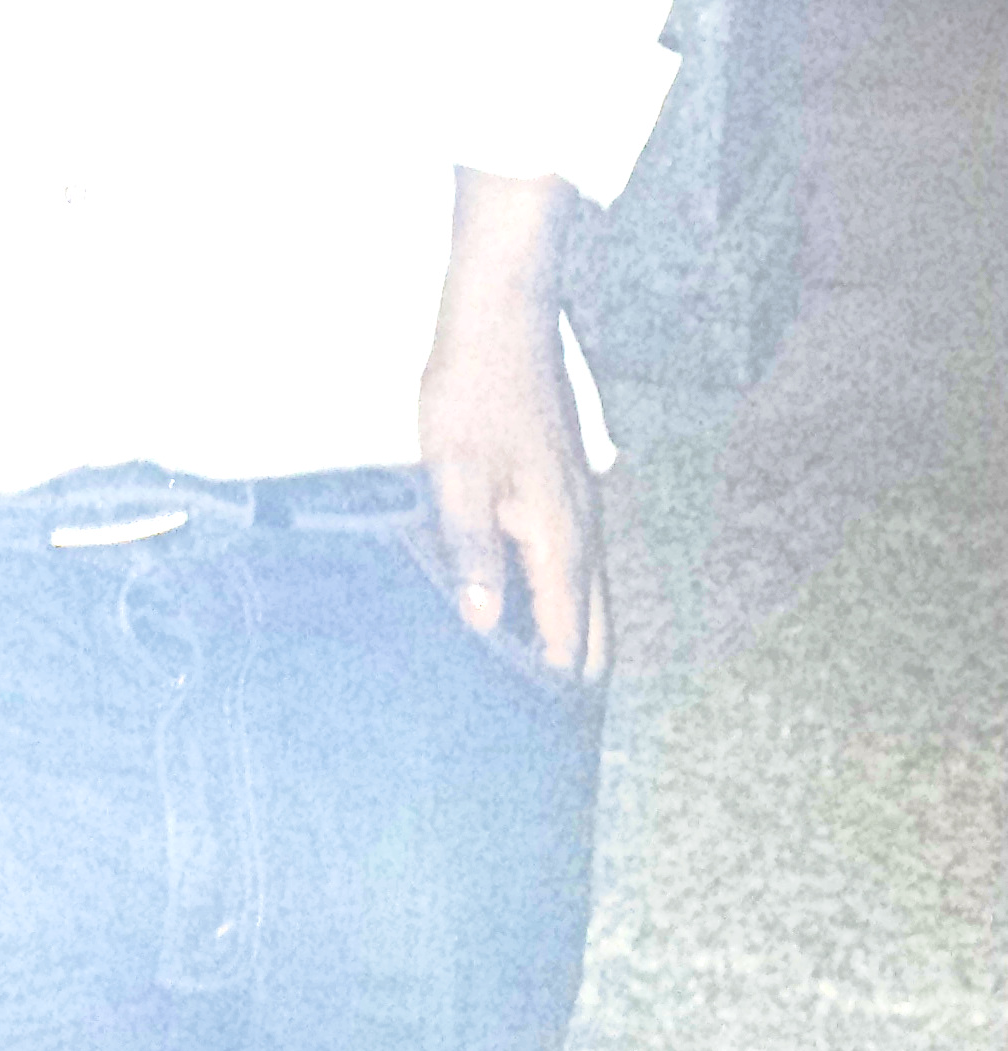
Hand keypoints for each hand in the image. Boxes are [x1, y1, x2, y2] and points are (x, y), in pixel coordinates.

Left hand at [416, 171, 608, 682]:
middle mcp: (586, 532)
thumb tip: (483, 626)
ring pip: (589, 595)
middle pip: (594, 628)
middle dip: (570, 675)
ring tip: (526, 679)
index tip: (524, 733)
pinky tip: (522, 603)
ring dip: (565, 636)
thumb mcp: (456, 475)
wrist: (502, 317)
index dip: (549, 687)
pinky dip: (559, 598)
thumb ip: (471, 552)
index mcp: (562, 539)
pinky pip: (575, 564)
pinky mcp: (567, 488)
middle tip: (531, 724)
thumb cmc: (473, 393)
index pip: (570, 639)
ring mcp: (582, 508)